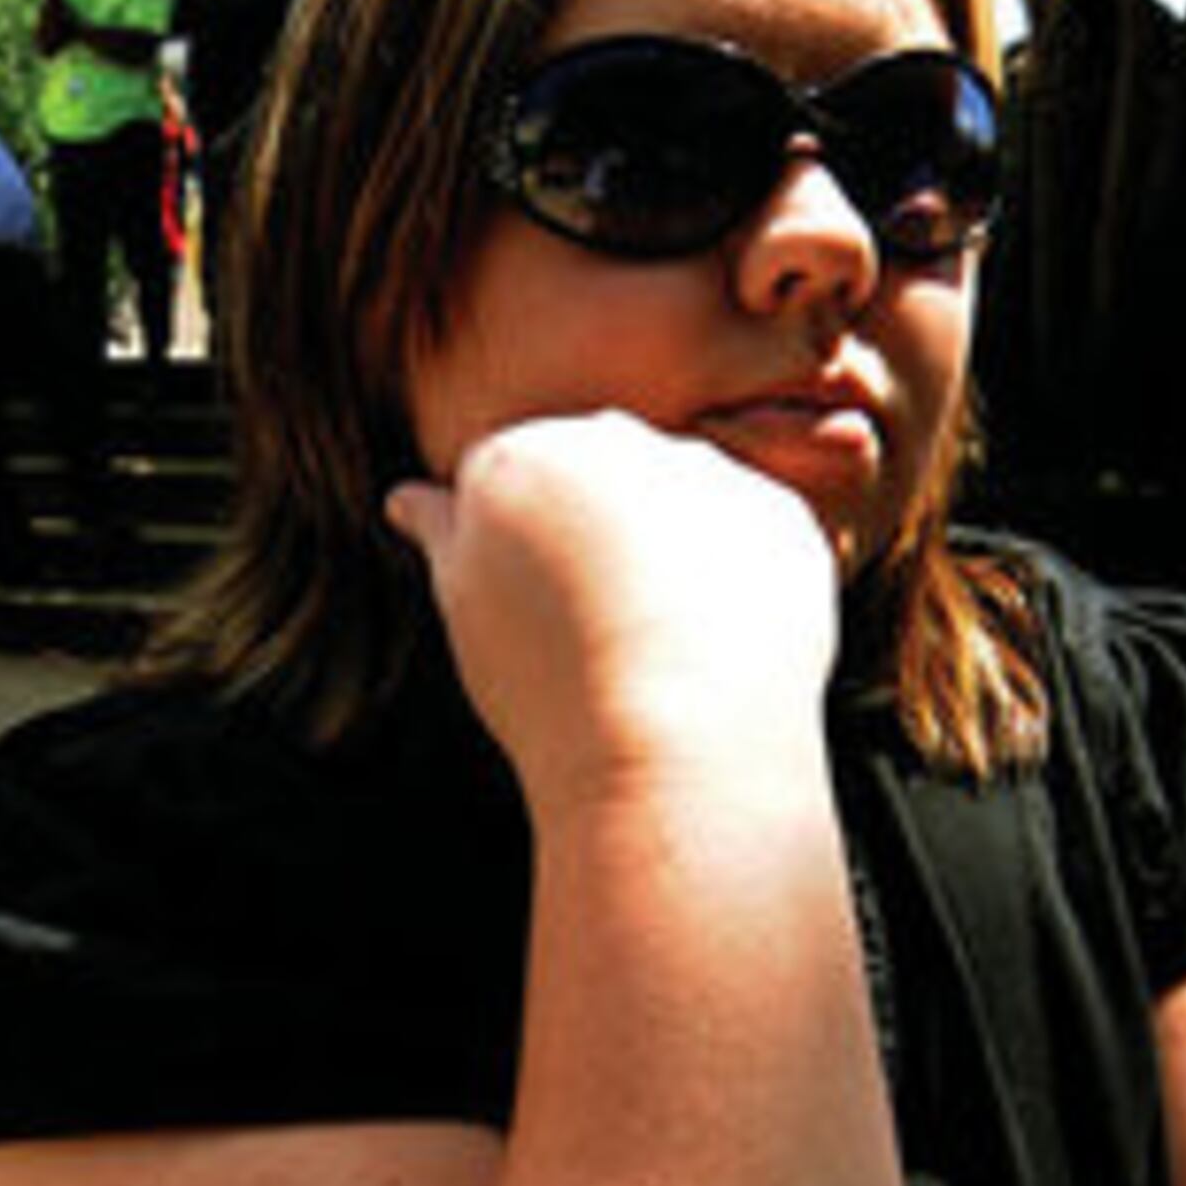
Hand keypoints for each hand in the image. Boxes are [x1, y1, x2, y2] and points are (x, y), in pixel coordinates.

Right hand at [385, 412, 837, 812]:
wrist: (674, 746)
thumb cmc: (549, 684)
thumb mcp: (465, 610)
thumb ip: (442, 536)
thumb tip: (407, 499)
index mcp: (516, 455)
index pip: (505, 477)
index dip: (516, 552)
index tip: (532, 616)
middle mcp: (613, 439)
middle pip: (595, 474)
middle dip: (594, 533)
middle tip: (594, 630)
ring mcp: (704, 473)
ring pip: (677, 500)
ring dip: (671, 549)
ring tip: (662, 646)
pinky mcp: (778, 516)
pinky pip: (748, 536)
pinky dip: (737, 580)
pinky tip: (720, 645)